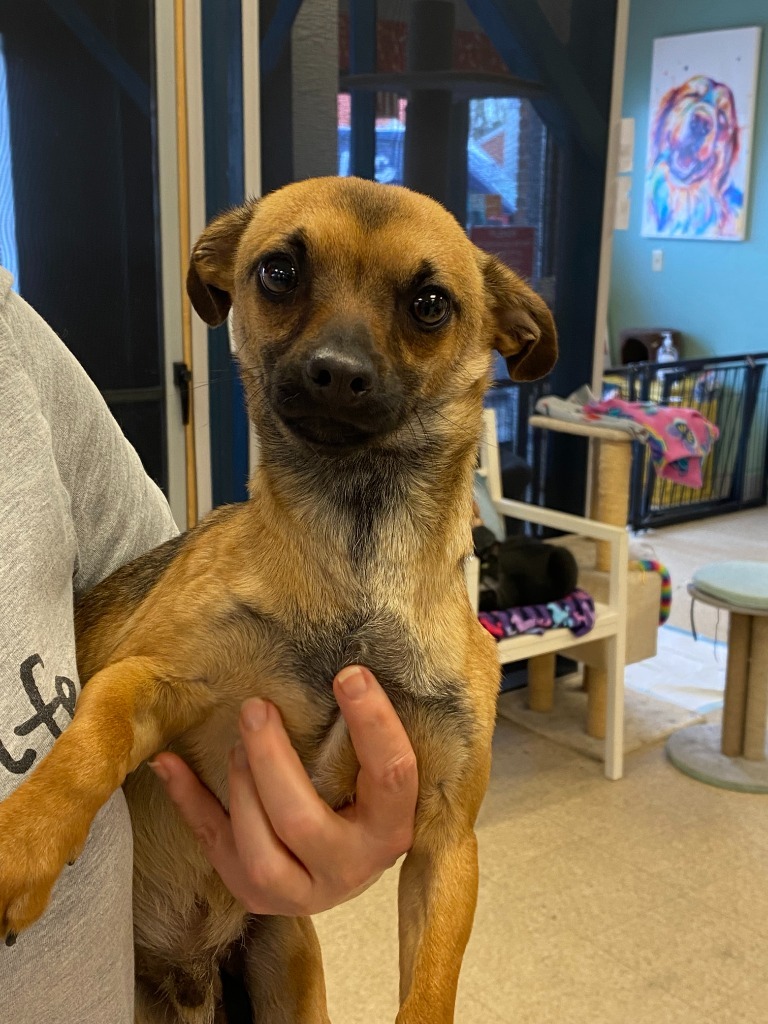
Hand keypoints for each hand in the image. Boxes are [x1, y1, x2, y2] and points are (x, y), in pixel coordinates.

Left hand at [149, 666, 417, 914]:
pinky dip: (188, 800)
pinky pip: (214, 844)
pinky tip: (167, 762)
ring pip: (258, 850)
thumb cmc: (366, 800)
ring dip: (241, 785)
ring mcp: (300, 892)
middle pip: (302, 821)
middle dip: (270, 761)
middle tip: (257, 707)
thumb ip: (366, 736)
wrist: (347, 866)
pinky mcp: (256, 895)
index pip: (392, 776)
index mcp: (390, 829)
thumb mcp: (378, 774)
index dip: (373, 725)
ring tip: (238, 741)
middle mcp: (349, 867)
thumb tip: (346, 667)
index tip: (348, 674)